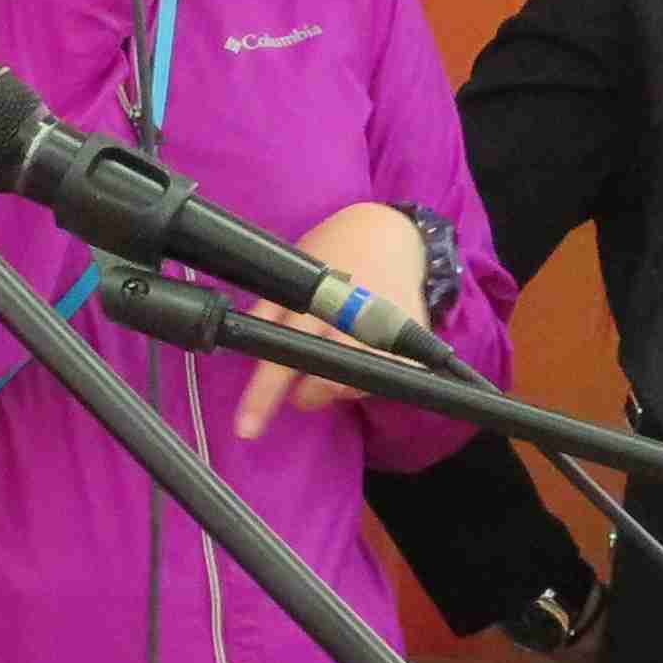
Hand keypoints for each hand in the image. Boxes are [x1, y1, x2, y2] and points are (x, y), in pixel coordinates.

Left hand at [231, 203, 434, 436]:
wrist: (390, 234)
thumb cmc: (331, 254)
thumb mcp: (293, 274)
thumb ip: (270, 312)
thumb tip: (249, 353)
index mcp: (316, 301)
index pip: (284, 354)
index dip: (264, 395)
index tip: (247, 428)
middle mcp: (355, 318)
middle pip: (327, 383)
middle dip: (310, 393)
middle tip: (305, 385)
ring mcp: (390, 332)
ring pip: (357, 386)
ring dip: (341, 383)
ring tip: (341, 351)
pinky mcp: (415, 341)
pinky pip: (388, 379)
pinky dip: (370, 374)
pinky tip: (367, 352)